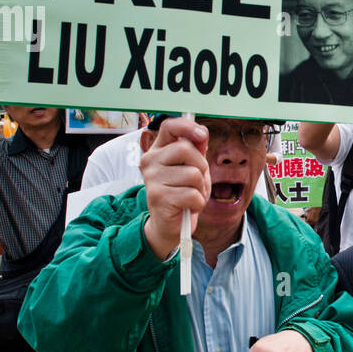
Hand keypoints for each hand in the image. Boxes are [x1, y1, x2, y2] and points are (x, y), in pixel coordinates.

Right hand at [140, 117, 209, 260]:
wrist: (170, 225)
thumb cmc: (182, 193)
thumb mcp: (192, 168)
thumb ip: (196, 149)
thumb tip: (202, 132)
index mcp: (157, 151)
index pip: (169, 126)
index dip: (187, 126)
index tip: (202, 135)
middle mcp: (150, 161)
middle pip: (185, 149)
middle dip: (201, 166)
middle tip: (197, 181)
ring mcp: (152, 179)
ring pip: (193, 174)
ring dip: (201, 188)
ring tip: (191, 195)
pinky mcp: (158, 197)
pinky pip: (193, 194)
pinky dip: (198, 203)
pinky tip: (188, 206)